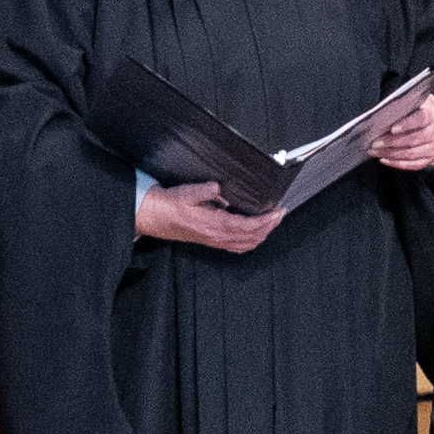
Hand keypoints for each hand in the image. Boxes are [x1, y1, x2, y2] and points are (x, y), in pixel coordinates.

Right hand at [134, 183, 278, 255]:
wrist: (152, 217)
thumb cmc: (168, 205)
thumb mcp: (187, 192)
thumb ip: (206, 189)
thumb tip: (221, 186)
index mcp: (213, 225)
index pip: (248, 226)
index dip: (266, 221)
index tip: (278, 212)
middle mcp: (216, 236)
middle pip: (252, 237)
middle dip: (270, 226)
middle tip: (281, 214)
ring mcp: (214, 240)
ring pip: (246, 244)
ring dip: (262, 234)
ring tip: (272, 222)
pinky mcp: (211, 241)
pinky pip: (236, 246)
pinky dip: (251, 241)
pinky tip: (255, 234)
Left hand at [368, 90, 433, 172]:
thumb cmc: (418, 112)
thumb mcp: (413, 104)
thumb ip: (401, 108)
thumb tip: (381, 118)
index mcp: (431, 116)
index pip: (420, 119)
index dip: (406, 125)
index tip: (392, 129)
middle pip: (413, 139)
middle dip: (391, 142)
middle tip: (375, 143)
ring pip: (411, 153)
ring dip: (390, 153)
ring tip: (375, 152)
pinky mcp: (430, 159)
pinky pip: (413, 164)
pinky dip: (396, 163)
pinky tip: (384, 159)